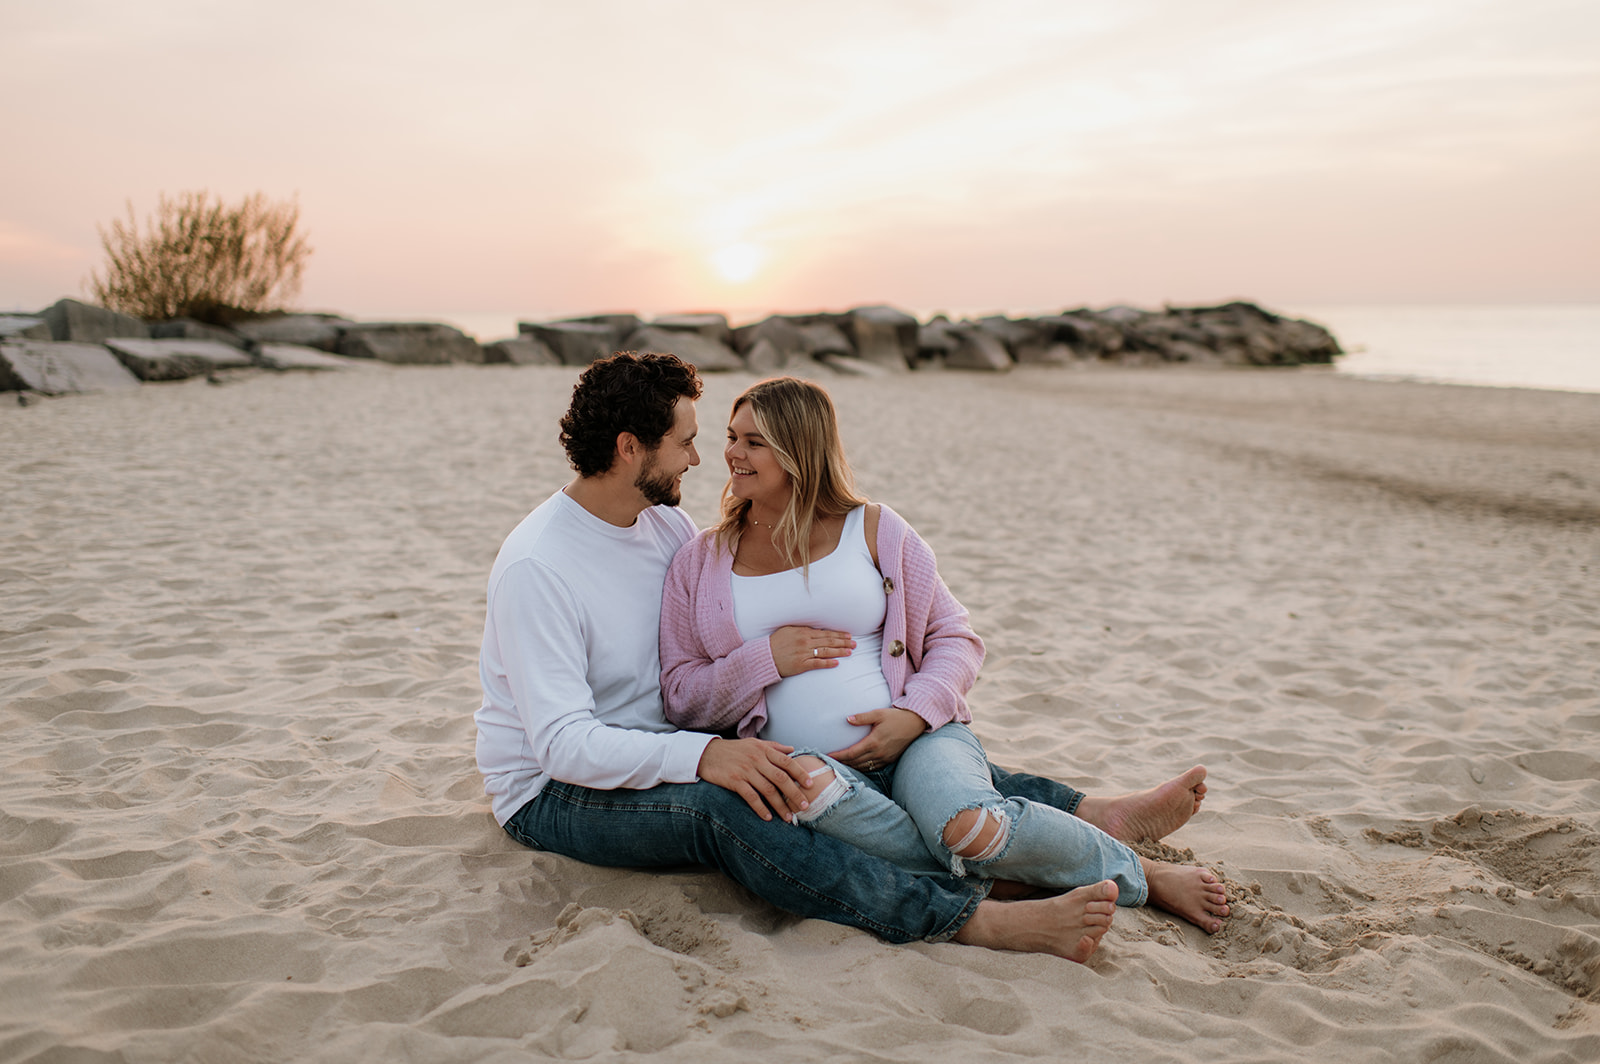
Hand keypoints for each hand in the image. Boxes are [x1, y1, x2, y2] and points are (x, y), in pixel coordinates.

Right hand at [696, 737, 812, 821]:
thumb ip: (774, 747)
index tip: (810, 785)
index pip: (787, 762)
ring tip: (788, 817)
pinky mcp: (734, 781)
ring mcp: (746, 770)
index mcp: (764, 750)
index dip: (800, 773)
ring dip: (780, 805)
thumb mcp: (754, 744)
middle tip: (804, 806)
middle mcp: (757, 759)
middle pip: (781, 778)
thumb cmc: (733, 750)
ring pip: (768, 790)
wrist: (707, 754)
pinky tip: (768, 817)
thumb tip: (792, 749)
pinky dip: (760, 808)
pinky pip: (751, 797)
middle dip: (794, 793)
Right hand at [770, 625, 855, 677]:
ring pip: (826, 652)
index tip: (848, 635)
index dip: (838, 634)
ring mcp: (804, 653)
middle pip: (829, 641)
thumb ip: (802, 629)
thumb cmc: (776, 642)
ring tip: (850, 652)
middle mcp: (805, 642)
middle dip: (843, 642)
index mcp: (803, 632)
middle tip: (854, 644)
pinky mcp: (801, 665)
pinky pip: (817, 664)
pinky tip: (837, 663)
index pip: (825, 633)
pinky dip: (828, 663)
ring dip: (840, 652)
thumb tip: (816, 630)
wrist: (764, 656)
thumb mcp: (788, 630)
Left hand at [829, 708, 927, 769]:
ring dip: (851, 767)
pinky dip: (862, 768)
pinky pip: (872, 767)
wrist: (915, 723)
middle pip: (855, 762)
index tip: (828, 755)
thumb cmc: (896, 717)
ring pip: (863, 767)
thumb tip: (847, 719)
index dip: (839, 756)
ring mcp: (885, 758)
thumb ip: (862, 717)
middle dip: (842, 763)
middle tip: (830, 761)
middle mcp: (879, 753)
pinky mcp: (889, 760)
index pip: (851, 753)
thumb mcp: (878, 713)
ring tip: (840, 764)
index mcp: (874, 742)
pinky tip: (856, 765)